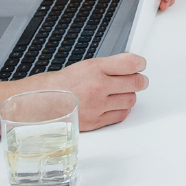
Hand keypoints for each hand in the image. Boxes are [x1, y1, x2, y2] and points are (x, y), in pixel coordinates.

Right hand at [30, 54, 150, 130]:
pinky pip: (121, 115)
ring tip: (122, 92)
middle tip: (139, 80)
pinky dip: (122, 109)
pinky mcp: (96, 121)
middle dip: (140, 81)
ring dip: (130, 95)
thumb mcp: (87, 65)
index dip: (140, 64)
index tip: (141, 65)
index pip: (131, 63)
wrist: (44, 102)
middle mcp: (97, 86)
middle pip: (136, 83)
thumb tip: (133, 64)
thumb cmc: (64, 83)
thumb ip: (110, 65)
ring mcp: (97, 105)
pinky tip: (115, 104)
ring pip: (131, 100)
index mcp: (95, 68)